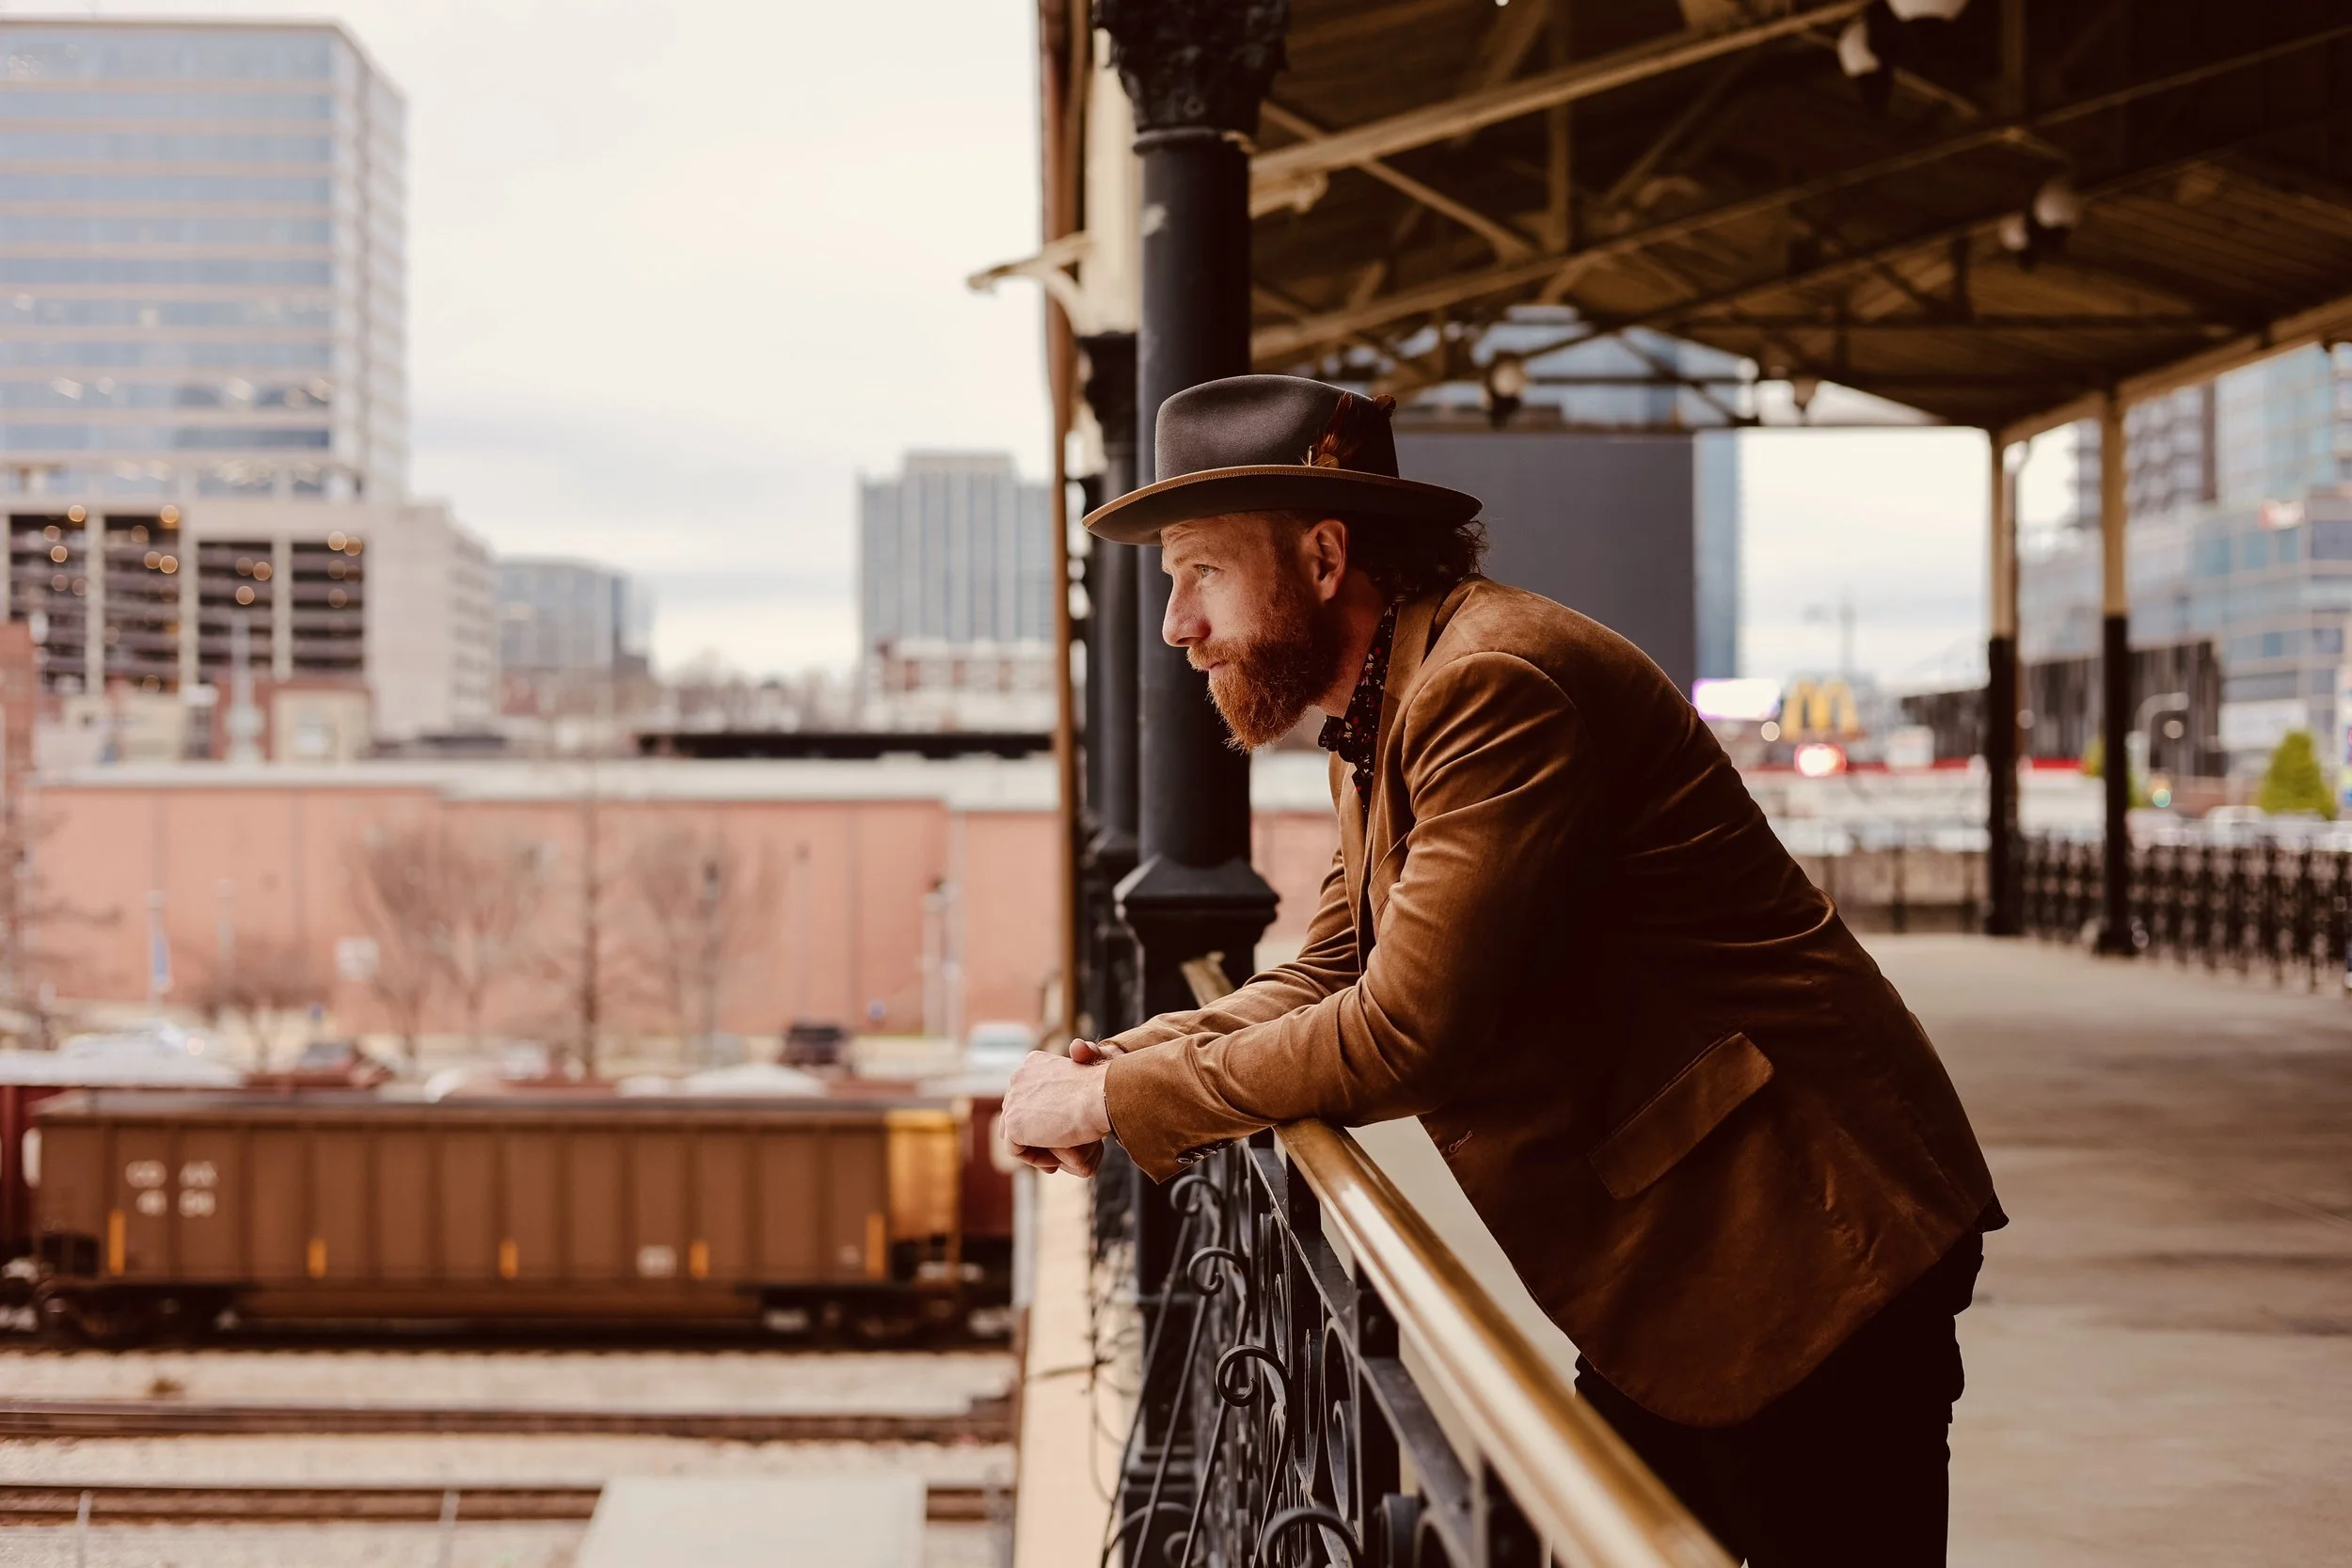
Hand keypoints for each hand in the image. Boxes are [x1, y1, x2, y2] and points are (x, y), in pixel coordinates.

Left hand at [1001, 1041, 1118, 1177]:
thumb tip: (1054, 1108)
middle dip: (1033, 1132)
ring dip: (1033, 1147)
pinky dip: (1035, 1159)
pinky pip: (1016, 1150)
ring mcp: (1013, 1100)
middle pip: (1016, 1112)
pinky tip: (1054, 1163)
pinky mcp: (1013, 1123)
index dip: (1040, 1116)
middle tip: (1055, 1151)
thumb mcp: (1078, 1082)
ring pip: (1014, 1132)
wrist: (1101, 1096)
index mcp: (1033, 1063)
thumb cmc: (1101, 1090)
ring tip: (1055, 1161)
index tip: (1060, 1131)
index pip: (1025, 1095)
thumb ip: (1061, 1090)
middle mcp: (1019, 1076)